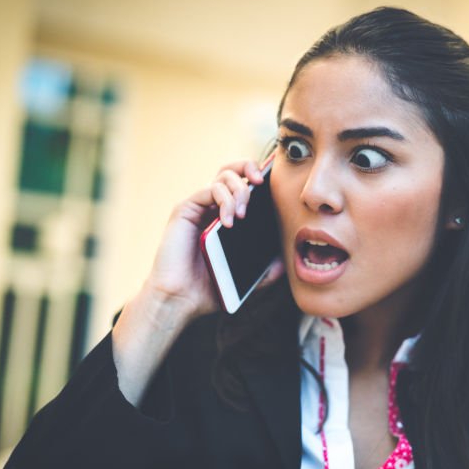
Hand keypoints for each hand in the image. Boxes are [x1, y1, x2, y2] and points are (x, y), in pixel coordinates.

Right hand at [144, 160, 284, 319]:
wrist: (181, 299)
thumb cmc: (209, 289)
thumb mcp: (247, 280)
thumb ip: (267, 271)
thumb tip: (287, 260)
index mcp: (227, 218)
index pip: (243, 185)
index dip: (258, 178)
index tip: (273, 187)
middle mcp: (212, 208)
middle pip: (231, 171)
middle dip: (249, 168)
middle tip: (260, 182)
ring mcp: (198, 208)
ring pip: (222, 177)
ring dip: (239, 190)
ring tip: (243, 215)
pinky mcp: (185, 210)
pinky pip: (209, 190)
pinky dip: (224, 201)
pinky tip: (229, 222)